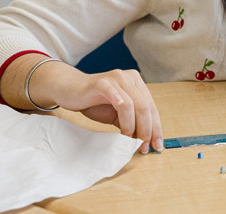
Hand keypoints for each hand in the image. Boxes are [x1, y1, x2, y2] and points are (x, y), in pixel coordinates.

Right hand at [34, 62, 163, 153]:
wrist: (69, 88)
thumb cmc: (94, 102)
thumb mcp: (117, 114)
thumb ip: (131, 122)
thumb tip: (144, 141)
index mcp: (137, 84)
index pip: (152, 108)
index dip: (156, 128)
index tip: (156, 145)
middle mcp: (130, 78)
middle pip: (145, 107)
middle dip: (147, 130)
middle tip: (143, 147)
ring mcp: (116, 78)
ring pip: (133, 104)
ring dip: (133, 125)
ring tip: (128, 139)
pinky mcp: (102, 82)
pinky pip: (115, 93)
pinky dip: (120, 104)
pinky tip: (121, 118)